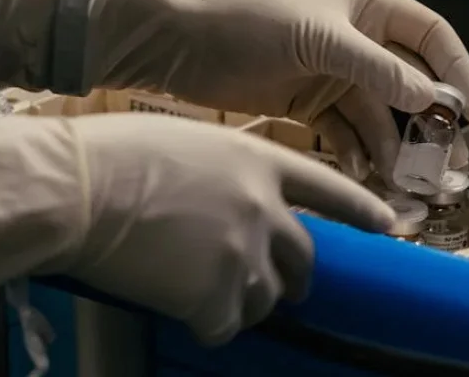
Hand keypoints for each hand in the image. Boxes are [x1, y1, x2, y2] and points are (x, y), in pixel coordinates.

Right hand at [0, 113, 394, 344]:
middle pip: (303, 256)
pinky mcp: (214, 293)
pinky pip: (225, 325)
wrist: (80, 188)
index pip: (329, 189)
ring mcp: (243, 251)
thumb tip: (235, 206)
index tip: (388, 227)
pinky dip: (206, 324)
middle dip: (295, 275)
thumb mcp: (192, 144)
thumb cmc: (118, 154)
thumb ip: (229, 174)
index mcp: (261, 162)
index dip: (361, 210)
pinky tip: (178, 306)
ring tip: (206, 293)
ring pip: (267, 297)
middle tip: (282, 285)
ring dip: (243, 301)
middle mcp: (264, 208)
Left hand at [86, 0, 468, 179]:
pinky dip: (355, 152)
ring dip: (393, 144)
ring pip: (379, 113)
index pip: (431, 37)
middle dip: (429, 121)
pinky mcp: (308, 103)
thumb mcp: (322, 39)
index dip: (458, 72)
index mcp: (368, 7)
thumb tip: (433, 98)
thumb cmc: (251, 21)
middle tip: (445, 162)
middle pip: (410, 82)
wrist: (180, 41)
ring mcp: (333, 73)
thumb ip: (379, 69)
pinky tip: (360, 171)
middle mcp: (358, 39)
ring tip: (404, 179)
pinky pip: (345, 132)